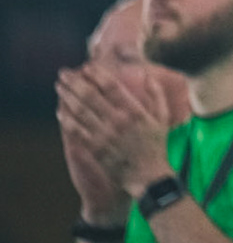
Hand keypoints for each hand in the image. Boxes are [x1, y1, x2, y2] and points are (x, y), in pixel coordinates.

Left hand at [56, 65, 173, 210]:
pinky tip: (61, 112)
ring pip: (81, 111)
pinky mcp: (95, 148)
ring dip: (68, 97)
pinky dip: (67, 120)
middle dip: (75, 82)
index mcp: (134, 111)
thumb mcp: (163, 118)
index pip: (111, 87)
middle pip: (91, 96)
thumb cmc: (156, 146)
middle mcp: (117, 121)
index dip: (97, 75)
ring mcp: (104, 135)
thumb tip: (146, 76)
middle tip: (64, 73)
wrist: (148, 175)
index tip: (87, 66)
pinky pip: (77, 131)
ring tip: (59, 87)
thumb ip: (156, 95)